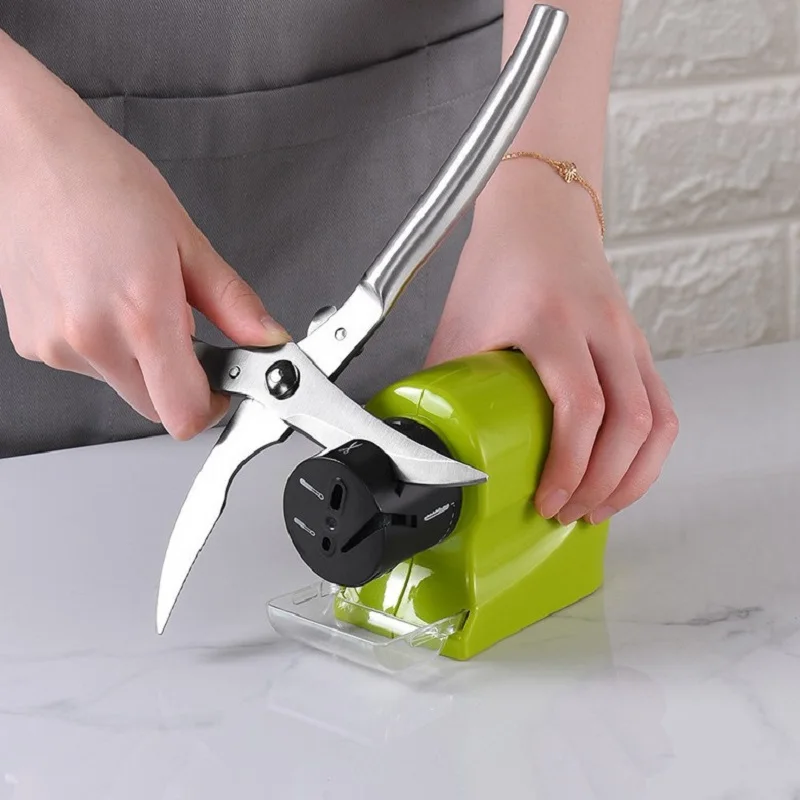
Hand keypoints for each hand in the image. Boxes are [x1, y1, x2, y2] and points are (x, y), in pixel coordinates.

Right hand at [0, 37, 288, 438]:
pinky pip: (87, 366)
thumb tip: (265, 337)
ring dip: (139, 359)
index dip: (210, 406)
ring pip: (121, 385)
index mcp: (140, 315)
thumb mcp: (185, 238)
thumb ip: (232, 301)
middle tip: (180, 327)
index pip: (183, 413)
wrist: (25, 153)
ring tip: (131, 296)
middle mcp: (92, 339)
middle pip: (154, 406)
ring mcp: (55, 346)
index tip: (220, 384)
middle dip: (177, 380)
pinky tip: (100, 298)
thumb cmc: (100, 181)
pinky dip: (104, 346)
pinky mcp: (31, 343)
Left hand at [426, 166, 677, 524]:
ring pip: (656, 420)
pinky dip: (648, 450)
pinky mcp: (638, 344)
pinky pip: (662, 406)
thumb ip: (449, 379)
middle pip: (628, 423)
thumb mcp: (463, 321)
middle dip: (602, 483)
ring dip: (632, 475)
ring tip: (598, 506)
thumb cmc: (499, 262)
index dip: (568, 465)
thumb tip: (431, 435)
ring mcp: (627, 335)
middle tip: (568, 514)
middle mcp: (600, 328)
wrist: (541, 212)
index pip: (580, 406)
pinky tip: (624, 473)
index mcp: (551, 321)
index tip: (546, 500)